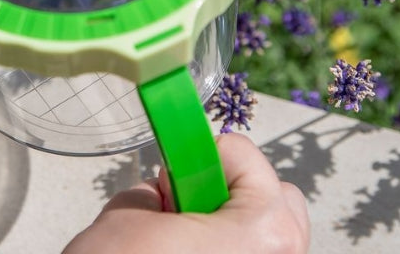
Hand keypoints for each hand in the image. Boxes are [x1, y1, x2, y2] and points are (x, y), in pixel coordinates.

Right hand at [64, 133, 309, 253]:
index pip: (240, 154)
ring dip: (231, 232)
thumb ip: (150, 193)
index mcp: (262, 230)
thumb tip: (160, 196)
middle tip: (182, 210)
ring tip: (184, 246)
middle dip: (229, 194)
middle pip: (275, 197)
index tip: (177, 164)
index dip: (198, 155)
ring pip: (268, 237)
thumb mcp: (124, 222)